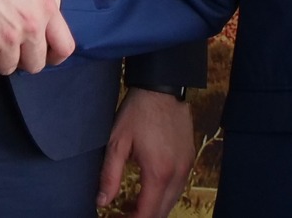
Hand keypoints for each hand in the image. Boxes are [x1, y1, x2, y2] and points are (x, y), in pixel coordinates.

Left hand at [101, 87, 195, 215]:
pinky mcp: (190, 159)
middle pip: (162, 212)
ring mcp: (187, 166)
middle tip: (123, 216)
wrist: (163, 86)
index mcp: (158, 172)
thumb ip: (109, 175)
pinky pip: (178, 188)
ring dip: (154, 209)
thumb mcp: (117, 142)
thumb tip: (102, 202)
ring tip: (133, 208)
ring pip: (172, 202)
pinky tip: (149, 192)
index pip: (148, 214)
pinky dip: (164, 197)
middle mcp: (177, 174)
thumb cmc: (138, 112)